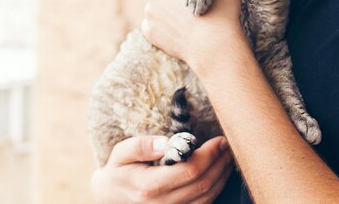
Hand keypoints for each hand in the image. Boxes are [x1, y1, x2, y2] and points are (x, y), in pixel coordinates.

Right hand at [91, 135, 232, 203]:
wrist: (111, 198)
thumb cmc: (118, 172)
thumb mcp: (121, 153)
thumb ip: (141, 146)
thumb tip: (165, 142)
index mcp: (149, 186)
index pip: (189, 170)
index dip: (209, 155)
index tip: (218, 140)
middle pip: (203, 184)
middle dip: (220, 163)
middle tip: (228, 145)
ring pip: (207, 197)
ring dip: (222, 176)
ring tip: (227, 156)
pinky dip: (215, 188)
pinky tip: (219, 173)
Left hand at [142, 0, 246, 71]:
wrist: (214, 47)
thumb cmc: (221, 9)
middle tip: (197, 1)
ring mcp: (149, 11)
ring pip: (160, 4)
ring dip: (171, 8)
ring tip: (190, 17)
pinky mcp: (149, 31)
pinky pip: (156, 24)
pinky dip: (166, 26)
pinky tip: (182, 30)